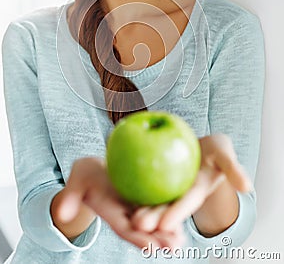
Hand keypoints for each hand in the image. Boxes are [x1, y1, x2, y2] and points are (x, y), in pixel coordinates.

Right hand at [53, 157, 184, 250]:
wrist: (95, 170)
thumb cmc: (85, 175)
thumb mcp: (77, 180)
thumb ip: (71, 196)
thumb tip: (61, 213)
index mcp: (111, 212)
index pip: (124, 228)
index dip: (136, 238)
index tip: (149, 248)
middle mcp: (126, 213)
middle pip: (143, 229)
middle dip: (158, 239)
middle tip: (175, 246)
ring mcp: (135, 206)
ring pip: (153, 220)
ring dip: (167, 230)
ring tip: (183, 241)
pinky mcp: (143, 195)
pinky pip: (158, 204)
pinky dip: (170, 211)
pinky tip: (184, 213)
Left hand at [131, 134, 252, 234]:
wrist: (196, 143)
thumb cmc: (213, 148)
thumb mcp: (224, 151)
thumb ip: (233, 168)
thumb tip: (246, 187)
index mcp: (196, 190)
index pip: (186, 203)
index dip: (177, 214)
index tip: (165, 224)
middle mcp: (180, 193)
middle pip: (166, 206)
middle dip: (154, 218)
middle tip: (139, 224)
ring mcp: (167, 188)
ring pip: (153, 201)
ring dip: (143, 211)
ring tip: (130, 219)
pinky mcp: (155, 180)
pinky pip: (144, 185)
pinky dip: (135, 190)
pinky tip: (120, 191)